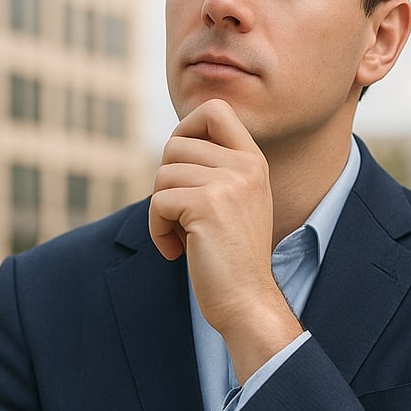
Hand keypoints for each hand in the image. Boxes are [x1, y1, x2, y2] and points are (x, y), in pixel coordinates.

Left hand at [149, 100, 298, 381]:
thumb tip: (173, 144)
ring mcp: (228, 183)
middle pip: (176, 144)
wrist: (246, 300)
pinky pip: (158, 202)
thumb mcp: (233, 201)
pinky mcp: (206, 205)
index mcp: (253, 161)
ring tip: (181, 236)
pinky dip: (157, 230)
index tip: (181, 165)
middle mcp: (245, 165)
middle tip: (179, 213)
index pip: (215, 110)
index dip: (186, 127)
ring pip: (163, 174)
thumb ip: (214, 169)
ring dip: (161, 209)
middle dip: (166, 180)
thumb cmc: (231, 257)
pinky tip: (175, 251)